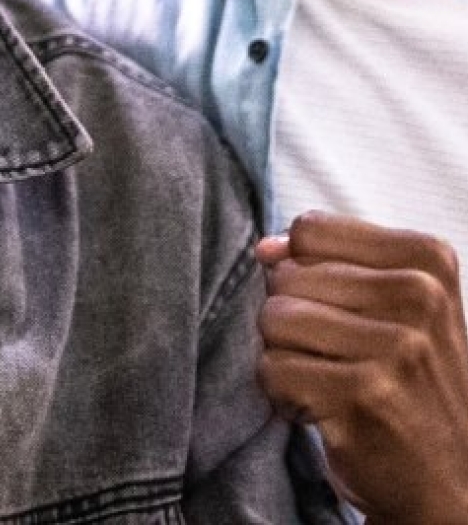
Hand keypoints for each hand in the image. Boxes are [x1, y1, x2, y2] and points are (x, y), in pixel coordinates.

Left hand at [258, 212, 467, 523]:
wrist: (453, 485)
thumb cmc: (409, 384)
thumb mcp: (393, 307)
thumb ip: (327, 262)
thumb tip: (266, 249)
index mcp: (427, 260)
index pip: (309, 230)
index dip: (304, 272)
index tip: (342, 313)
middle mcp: (419, 296)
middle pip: (285, 276)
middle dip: (294, 321)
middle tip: (341, 360)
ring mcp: (395, 346)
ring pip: (273, 319)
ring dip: (286, 358)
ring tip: (332, 382)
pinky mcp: (364, 392)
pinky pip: (272, 368)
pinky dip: (284, 395)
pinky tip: (325, 410)